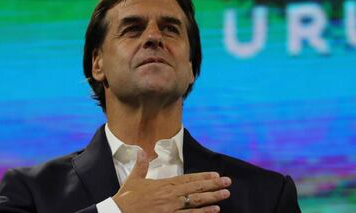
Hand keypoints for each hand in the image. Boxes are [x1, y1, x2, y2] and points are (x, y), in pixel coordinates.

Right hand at [112, 149, 230, 212]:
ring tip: (225, 195)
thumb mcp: (134, 179)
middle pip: (196, 189)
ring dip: (212, 198)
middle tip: (228, 183)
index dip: (203, 177)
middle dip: (213, 185)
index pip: (188, 179)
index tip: (216, 174)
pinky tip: (214, 211)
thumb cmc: (127, 198)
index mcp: (164, 184)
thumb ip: (141, 164)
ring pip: (196, 202)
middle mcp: (171, 195)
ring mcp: (172, 208)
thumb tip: (140, 150)